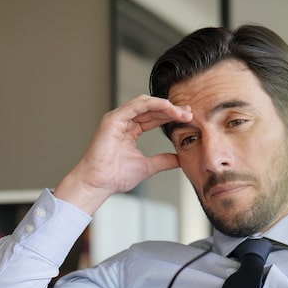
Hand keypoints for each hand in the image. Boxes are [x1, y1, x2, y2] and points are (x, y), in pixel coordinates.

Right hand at [54, 95, 192, 213]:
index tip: (188, 119)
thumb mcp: (147, 166)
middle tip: (189, 113)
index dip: (171, 116)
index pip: (154, 118)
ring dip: (165, 106)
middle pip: (152, 108)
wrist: (98, 183)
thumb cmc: (114, 177)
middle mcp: (124, 122)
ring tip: (181, 113)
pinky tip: (168, 108)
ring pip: (146, 103)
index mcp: (130, 131)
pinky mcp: (113, 119)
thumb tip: (179, 160)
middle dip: (172, 110)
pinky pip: (137, 105)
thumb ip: (163, 160)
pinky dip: (154, 104)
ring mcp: (118, 119)